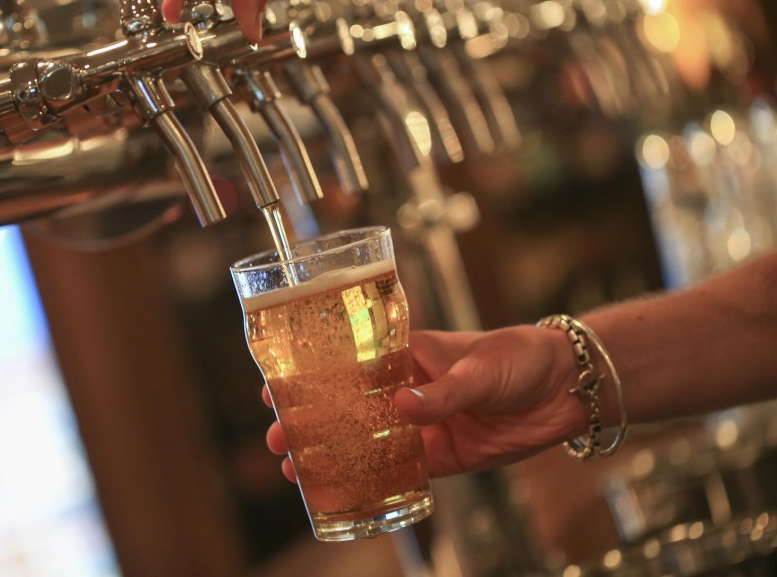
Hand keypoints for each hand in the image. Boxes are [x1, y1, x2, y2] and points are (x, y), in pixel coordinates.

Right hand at [265, 326, 586, 480]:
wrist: (568, 389)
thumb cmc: (520, 358)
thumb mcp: (479, 367)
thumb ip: (442, 391)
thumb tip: (402, 408)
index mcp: (408, 355)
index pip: (348, 364)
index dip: (311, 377)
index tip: (277, 388)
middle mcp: (407, 390)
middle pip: (347, 407)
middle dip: (310, 422)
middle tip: (278, 437)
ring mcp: (423, 425)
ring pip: (366, 442)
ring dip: (332, 455)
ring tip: (295, 469)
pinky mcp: (443, 456)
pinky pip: (402, 471)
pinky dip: (374, 481)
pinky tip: (346, 490)